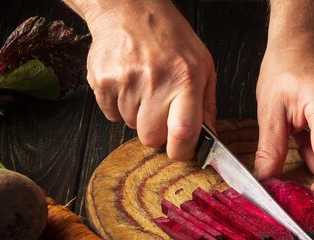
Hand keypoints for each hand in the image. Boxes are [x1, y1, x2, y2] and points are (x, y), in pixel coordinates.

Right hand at [82, 0, 216, 159]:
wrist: (129, 8)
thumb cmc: (170, 37)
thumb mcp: (202, 65)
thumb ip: (207, 105)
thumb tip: (210, 139)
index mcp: (186, 80)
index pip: (183, 133)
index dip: (181, 151)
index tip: (180, 150)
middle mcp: (156, 81)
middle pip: (151, 138)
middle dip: (156, 133)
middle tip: (159, 112)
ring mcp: (126, 81)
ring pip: (130, 126)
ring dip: (137, 115)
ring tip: (143, 87)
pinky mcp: (102, 81)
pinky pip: (110, 115)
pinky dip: (118, 106)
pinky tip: (127, 84)